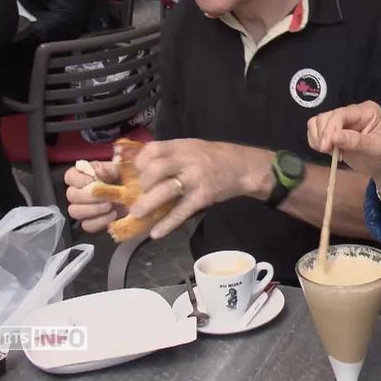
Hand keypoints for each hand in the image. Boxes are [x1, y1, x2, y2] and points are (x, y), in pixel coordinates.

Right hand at [64, 161, 125, 232]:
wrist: (138, 196)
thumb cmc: (127, 180)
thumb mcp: (122, 169)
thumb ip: (111, 168)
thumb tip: (101, 171)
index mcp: (84, 175)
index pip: (70, 176)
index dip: (80, 180)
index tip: (93, 181)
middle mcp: (80, 191)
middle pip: (71, 195)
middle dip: (89, 196)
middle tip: (105, 196)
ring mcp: (83, 208)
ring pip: (75, 211)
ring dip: (93, 209)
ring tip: (109, 206)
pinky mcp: (91, 222)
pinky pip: (87, 225)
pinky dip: (100, 221)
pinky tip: (112, 215)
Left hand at [129, 139, 271, 238]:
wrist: (245, 167)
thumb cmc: (216, 157)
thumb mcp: (192, 148)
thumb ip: (171, 155)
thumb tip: (143, 168)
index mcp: (181, 146)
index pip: (152, 150)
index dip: (139, 162)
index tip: (135, 173)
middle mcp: (187, 161)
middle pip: (155, 169)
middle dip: (142, 183)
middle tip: (139, 193)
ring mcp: (195, 179)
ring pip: (165, 191)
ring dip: (147, 204)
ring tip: (136, 214)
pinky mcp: (203, 197)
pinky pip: (182, 211)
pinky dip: (167, 224)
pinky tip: (156, 233)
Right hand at [307, 101, 380, 186]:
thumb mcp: (377, 149)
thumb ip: (356, 142)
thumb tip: (335, 137)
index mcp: (366, 111)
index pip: (341, 114)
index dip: (330, 129)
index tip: (326, 147)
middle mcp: (352, 112)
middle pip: (326, 117)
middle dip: (323, 135)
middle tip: (327, 152)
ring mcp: (342, 121)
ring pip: (318, 122)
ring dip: (318, 137)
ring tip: (329, 151)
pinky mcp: (334, 131)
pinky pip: (316, 131)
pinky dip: (315, 141)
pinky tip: (327, 151)